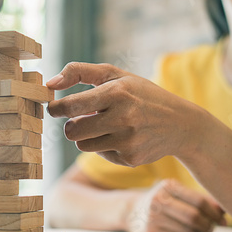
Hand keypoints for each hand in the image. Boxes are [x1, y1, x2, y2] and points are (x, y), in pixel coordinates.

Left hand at [46, 62, 201, 166]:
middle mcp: (122, 118)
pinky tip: (123, 137)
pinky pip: (100, 155)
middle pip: (72, 131)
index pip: (70, 106)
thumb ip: (80, 72)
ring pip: (82, 145)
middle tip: (81, 118)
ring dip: (88, 136)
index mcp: (117, 93)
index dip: (55, 108)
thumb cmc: (142, 95)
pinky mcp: (131, 159)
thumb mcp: (116, 75)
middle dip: (71, 125)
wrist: (181, 124)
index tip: (53, 107)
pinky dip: (105, 146)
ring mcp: (127, 141)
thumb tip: (49, 83)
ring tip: (105, 125)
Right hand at [125, 179, 226, 231]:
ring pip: (188, 229)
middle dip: (209, 224)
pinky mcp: (151, 231)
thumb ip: (200, 199)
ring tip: (202, 231)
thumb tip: (224, 210)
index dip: (215, 212)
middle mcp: (159, 199)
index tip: (224, 220)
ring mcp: (153, 216)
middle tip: (213, 227)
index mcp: (169, 185)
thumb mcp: (178, 193)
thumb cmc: (164, 201)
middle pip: (194, 216)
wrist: (134, 211)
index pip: (199, 201)